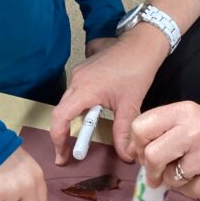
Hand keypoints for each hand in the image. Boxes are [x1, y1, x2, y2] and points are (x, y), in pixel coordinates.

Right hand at [51, 26, 166, 165]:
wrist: (142, 43)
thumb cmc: (136, 71)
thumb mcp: (130, 105)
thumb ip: (123, 132)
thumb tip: (125, 156)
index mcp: (84, 90)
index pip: (60, 118)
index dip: (57, 140)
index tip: (61, 157)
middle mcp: (76, 80)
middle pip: (61, 110)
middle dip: (63, 133)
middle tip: (69, 152)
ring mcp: (79, 72)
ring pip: (69, 100)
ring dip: (73, 118)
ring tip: (83, 133)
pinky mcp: (85, 68)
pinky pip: (76, 90)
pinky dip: (80, 105)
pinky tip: (93, 111)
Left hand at [129, 101, 199, 197]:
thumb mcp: (188, 117)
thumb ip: (160, 129)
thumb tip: (130, 152)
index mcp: (184, 111)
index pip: (141, 127)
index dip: (137, 143)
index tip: (142, 150)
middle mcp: (196, 130)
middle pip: (152, 155)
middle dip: (149, 168)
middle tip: (155, 171)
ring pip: (169, 178)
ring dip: (172, 179)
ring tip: (187, 168)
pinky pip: (188, 192)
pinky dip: (189, 188)